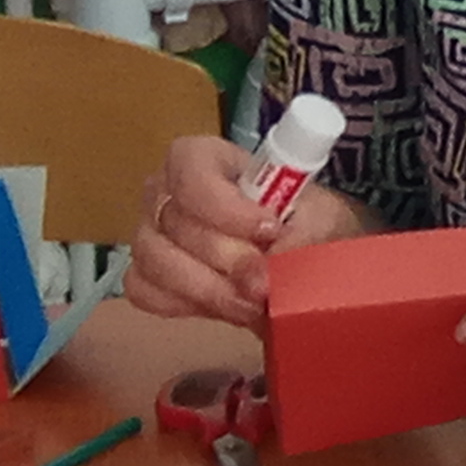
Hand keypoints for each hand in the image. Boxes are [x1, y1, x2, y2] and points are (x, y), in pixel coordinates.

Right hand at [123, 136, 361, 329]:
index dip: (225, 206)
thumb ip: (299, 237)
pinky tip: (223, 307)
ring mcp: (150, 232)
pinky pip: (145, 291)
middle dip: (228, 260)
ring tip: (254, 303)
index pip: (191, 169)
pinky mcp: (145, 273)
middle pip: (176, 224)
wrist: (301, 256)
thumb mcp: (320, 220)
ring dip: (209, 290)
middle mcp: (167, 190)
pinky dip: (186, 305)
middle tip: (267, 284)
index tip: (268, 230)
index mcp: (206, 158)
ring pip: (156, 260)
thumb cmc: (306, 222)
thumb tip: (269, 266)